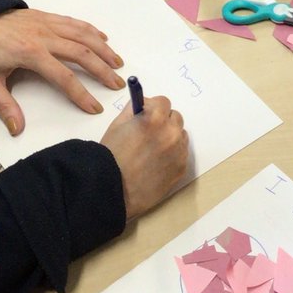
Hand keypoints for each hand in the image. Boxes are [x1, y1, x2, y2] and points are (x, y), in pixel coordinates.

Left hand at [0, 9, 124, 135]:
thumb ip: (4, 105)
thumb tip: (17, 128)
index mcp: (30, 54)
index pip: (63, 77)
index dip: (81, 94)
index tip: (95, 106)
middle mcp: (44, 37)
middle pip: (81, 54)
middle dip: (102, 71)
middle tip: (117, 84)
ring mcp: (47, 24)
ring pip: (83, 35)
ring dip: (103, 49)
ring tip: (117, 63)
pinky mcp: (46, 17)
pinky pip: (74, 22)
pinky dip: (91, 30)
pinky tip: (102, 39)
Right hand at [100, 95, 188, 218]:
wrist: (112, 190)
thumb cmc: (110, 156)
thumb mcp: (117, 125)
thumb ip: (133, 110)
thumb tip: (144, 104)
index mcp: (155, 119)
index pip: (164, 102)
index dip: (154, 108)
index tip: (147, 114)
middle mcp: (171, 133)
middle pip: (175, 117)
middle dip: (164, 121)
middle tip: (149, 132)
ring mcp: (179, 151)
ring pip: (181, 135)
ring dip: (171, 137)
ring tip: (152, 150)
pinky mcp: (181, 168)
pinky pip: (182, 153)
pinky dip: (173, 154)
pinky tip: (157, 163)